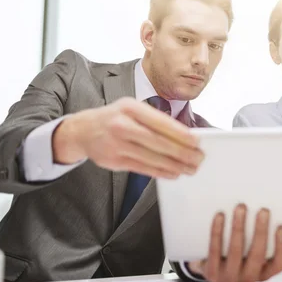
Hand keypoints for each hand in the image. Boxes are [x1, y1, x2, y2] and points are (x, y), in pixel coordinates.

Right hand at [53, 97, 202, 177]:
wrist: (83, 130)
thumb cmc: (115, 117)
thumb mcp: (132, 109)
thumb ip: (154, 119)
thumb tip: (184, 134)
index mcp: (130, 108)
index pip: (160, 122)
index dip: (180, 133)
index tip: (197, 141)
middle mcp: (122, 125)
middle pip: (158, 142)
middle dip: (182, 152)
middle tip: (199, 157)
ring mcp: (116, 144)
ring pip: (152, 158)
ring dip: (175, 165)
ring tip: (191, 168)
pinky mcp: (114, 161)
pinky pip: (143, 168)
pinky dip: (161, 172)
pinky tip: (174, 173)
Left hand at [187, 204, 281, 281]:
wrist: (212, 269)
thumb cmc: (242, 255)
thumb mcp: (258, 254)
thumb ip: (271, 242)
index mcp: (264, 273)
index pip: (278, 264)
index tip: (281, 226)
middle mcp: (248, 279)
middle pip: (257, 255)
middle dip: (261, 231)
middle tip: (264, 210)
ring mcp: (229, 277)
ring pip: (235, 250)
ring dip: (238, 227)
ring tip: (241, 207)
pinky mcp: (211, 272)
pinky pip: (214, 249)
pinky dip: (217, 231)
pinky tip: (220, 215)